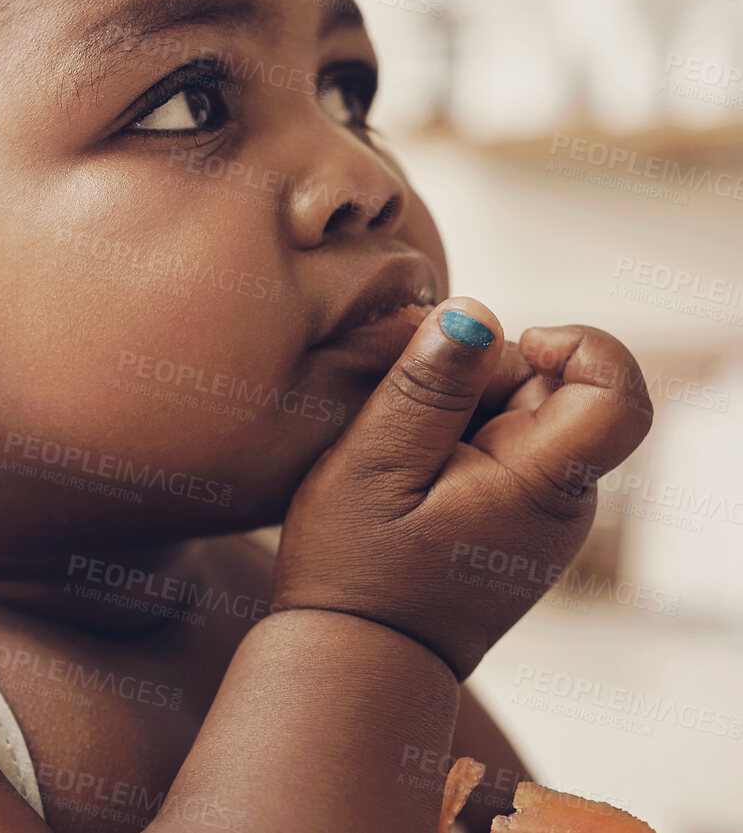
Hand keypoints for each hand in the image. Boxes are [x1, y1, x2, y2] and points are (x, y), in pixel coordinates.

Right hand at [274, 298, 653, 678]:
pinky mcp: (514, 522)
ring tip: (400, 454)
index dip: (580, 344)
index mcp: (542, 486)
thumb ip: (426, 388)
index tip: (509, 344)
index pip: (618, 395)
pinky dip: (458, 440)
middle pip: (556, 391)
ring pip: (524, 416)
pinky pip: (501, 450)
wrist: (356, 660)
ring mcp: (541, 516)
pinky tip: (409, 474)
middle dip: (486, 374)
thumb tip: (476, 313)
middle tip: (407, 409)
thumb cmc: (357, 569)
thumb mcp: (373, 465)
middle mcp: (563, 502)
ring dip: (464, 409)